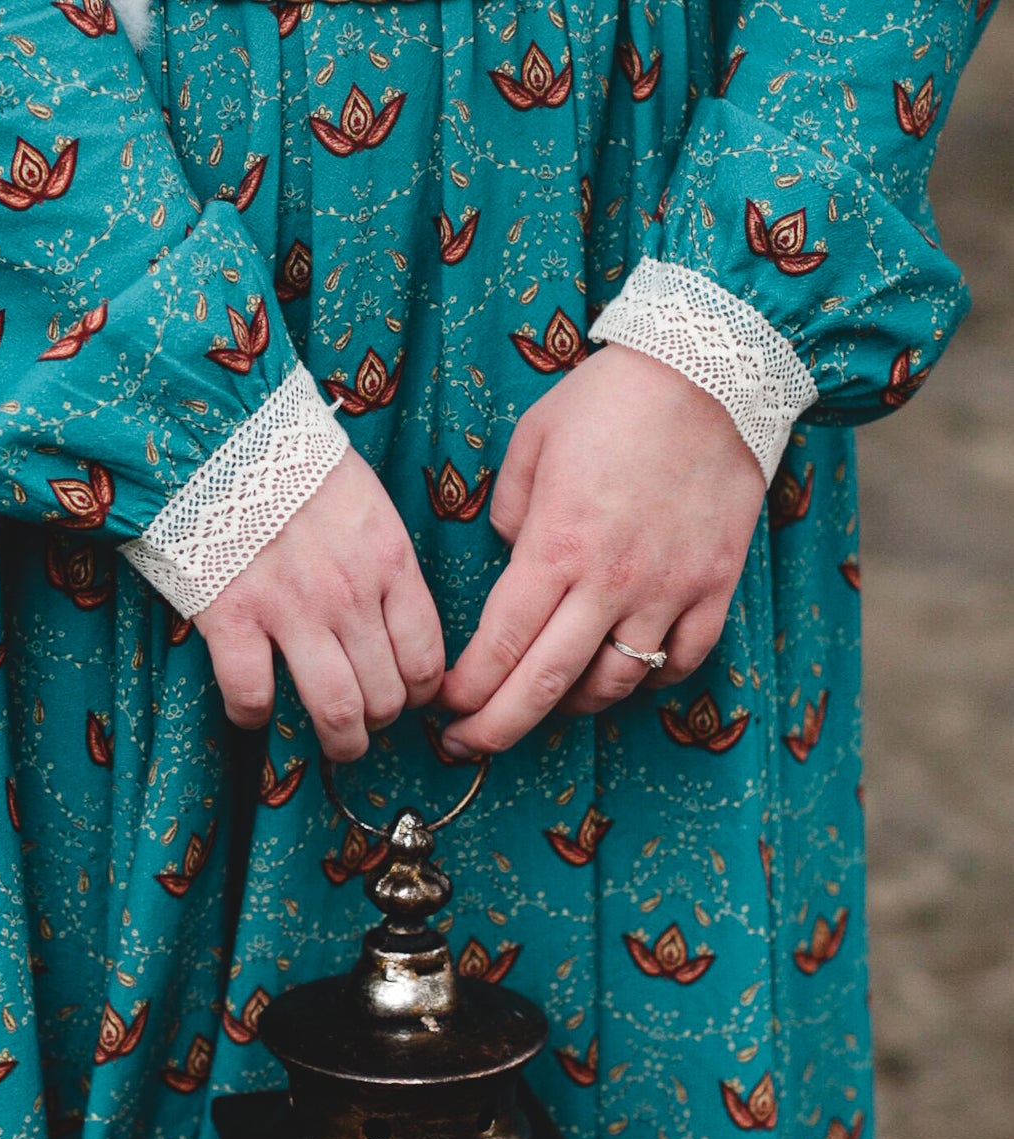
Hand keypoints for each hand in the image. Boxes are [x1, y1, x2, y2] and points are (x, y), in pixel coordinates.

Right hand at [195, 447, 444, 760]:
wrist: (217, 428)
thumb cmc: (288, 459)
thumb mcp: (363, 499)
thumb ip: (382, 559)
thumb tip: (393, 613)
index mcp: (389, 562)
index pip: (426, 657)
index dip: (422, 692)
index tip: (408, 697)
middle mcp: (349, 595)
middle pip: (387, 695)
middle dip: (382, 721)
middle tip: (368, 722)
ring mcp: (291, 610)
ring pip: (337, 711)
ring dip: (340, 740)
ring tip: (336, 743)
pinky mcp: (232, 618)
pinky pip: (253, 696)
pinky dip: (254, 715)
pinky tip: (254, 708)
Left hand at [439, 344, 765, 753]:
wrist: (714, 370)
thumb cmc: (613, 398)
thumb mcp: (532, 441)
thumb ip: (508, 511)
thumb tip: (511, 556)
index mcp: (556, 546)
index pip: (498, 646)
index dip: (465, 691)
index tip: (445, 706)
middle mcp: (610, 582)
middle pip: (546, 686)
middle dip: (497, 728)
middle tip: (469, 746)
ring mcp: (667, 590)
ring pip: (613, 684)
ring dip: (570, 705)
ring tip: (545, 699)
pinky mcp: (714, 586)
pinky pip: (679, 661)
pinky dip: (647, 677)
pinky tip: (623, 669)